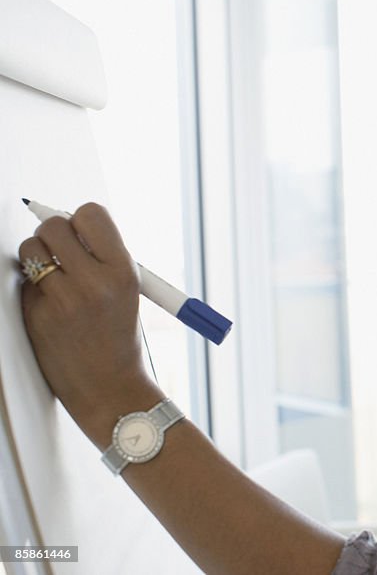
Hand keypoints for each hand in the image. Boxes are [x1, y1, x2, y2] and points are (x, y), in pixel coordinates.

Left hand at [19, 203, 158, 443]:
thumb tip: (68, 222)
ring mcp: (61, 300)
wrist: (108, 386)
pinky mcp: (35, 315)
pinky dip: (33, 288)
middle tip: (62, 252)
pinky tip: (50, 305)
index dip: (82, 219)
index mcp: (122, 271)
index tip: (82, 232)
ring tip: (54, 278)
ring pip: (30, 249)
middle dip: (54, 234)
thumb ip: (102, 255)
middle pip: (54, 226)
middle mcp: (92, 282)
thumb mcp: (127, 290)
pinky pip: (24, 282)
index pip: (90, 213)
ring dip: (37, 257)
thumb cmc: (119, 335)